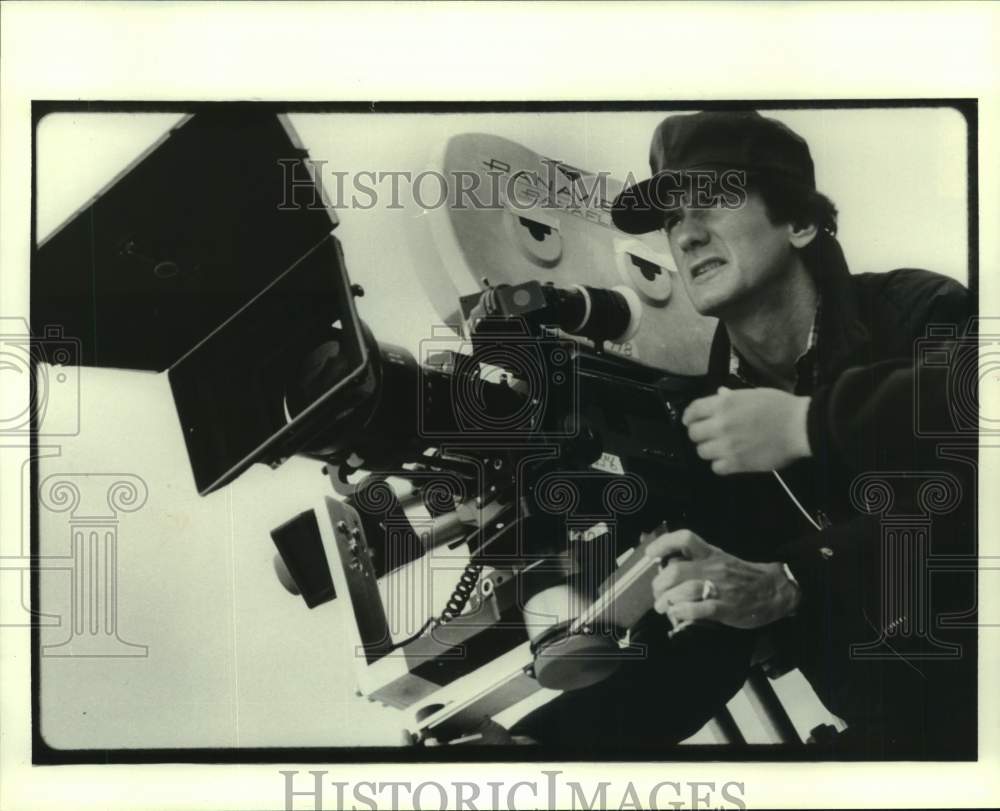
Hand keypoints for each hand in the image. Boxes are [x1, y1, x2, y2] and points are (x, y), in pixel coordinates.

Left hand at [645, 529, 800, 629]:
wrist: (776, 590)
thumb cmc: (743, 577)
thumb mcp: (720, 561)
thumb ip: (697, 563)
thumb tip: (667, 571)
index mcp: (711, 554)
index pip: (685, 539)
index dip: (664, 543)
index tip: (651, 554)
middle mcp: (713, 568)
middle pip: (676, 570)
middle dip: (659, 584)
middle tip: (657, 594)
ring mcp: (720, 588)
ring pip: (684, 590)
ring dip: (667, 601)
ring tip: (663, 607)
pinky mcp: (726, 608)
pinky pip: (699, 609)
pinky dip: (683, 612)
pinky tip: (678, 614)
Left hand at [683, 386, 811, 474]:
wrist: (800, 427)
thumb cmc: (780, 406)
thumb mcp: (752, 394)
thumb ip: (731, 398)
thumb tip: (719, 395)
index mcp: (723, 404)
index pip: (693, 411)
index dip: (689, 417)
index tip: (690, 421)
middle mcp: (720, 425)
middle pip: (693, 434)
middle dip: (699, 434)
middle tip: (708, 436)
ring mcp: (727, 445)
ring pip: (702, 452)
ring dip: (709, 450)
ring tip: (720, 448)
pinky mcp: (737, 463)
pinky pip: (716, 468)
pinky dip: (720, 465)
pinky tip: (729, 460)